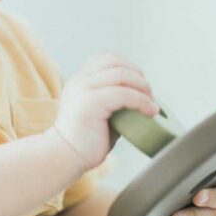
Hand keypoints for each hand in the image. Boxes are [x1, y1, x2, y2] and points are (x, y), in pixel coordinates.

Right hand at [53, 52, 158, 170]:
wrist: (64, 157)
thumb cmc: (85, 142)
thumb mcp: (99, 113)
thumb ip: (113, 101)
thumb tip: (141, 98)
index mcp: (79, 81)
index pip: (106, 58)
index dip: (128, 66)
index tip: (140, 84)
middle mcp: (80, 80)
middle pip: (116, 61)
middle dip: (138, 74)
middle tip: (149, 94)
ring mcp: (84, 89)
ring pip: (122, 74)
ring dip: (143, 87)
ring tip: (151, 103)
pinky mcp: (91, 102)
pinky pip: (124, 94)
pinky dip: (142, 101)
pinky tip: (150, 112)